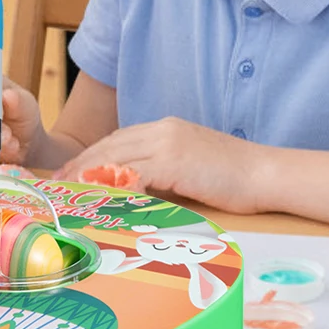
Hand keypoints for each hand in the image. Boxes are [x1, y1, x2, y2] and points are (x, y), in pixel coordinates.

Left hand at [55, 117, 268, 213]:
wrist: (267, 173)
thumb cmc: (235, 178)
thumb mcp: (191, 167)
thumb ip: (163, 171)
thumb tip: (136, 191)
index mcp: (165, 129)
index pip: (118, 140)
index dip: (92, 157)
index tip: (72, 173)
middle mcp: (162, 130)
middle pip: (110, 145)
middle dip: (82, 164)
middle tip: (61, 183)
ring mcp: (168, 143)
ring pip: (116, 157)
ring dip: (91, 175)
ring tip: (73, 192)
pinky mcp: (175, 161)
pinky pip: (135, 174)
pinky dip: (115, 186)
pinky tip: (103, 199)